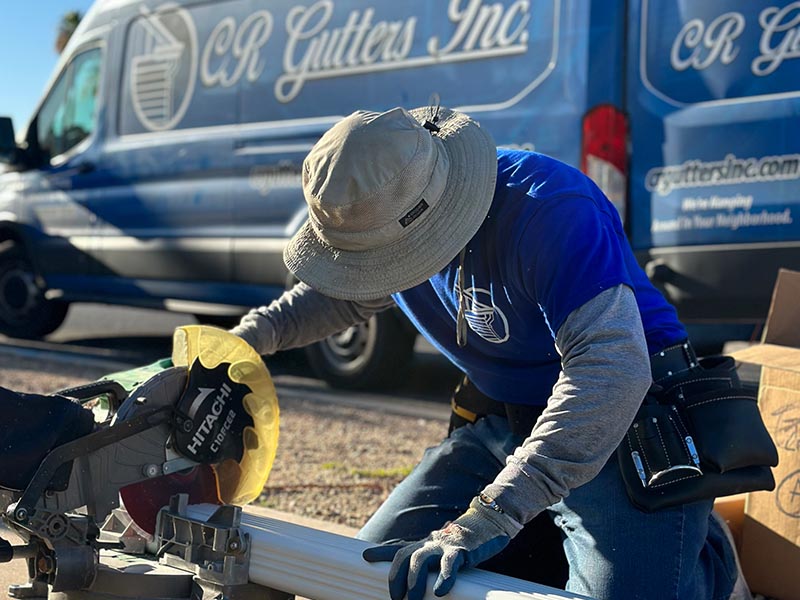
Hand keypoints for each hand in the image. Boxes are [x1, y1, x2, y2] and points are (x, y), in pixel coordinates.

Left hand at [362, 496, 522, 599]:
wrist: (487, 524)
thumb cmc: (462, 545)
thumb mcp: (440, 553)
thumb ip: (426, 563)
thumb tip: (416, 583)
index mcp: (423, 545)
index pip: (397, 548)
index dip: (380, 552)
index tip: (365, 556)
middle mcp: (429, 543)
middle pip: (404, 555)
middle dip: (395, 577)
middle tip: (395, 598)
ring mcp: (443, 546)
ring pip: (420, 559)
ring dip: (413, 580)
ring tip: (411, 599)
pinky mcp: (460, 551)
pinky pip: (449, 565)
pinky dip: (442, 578)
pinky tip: (439, 591)